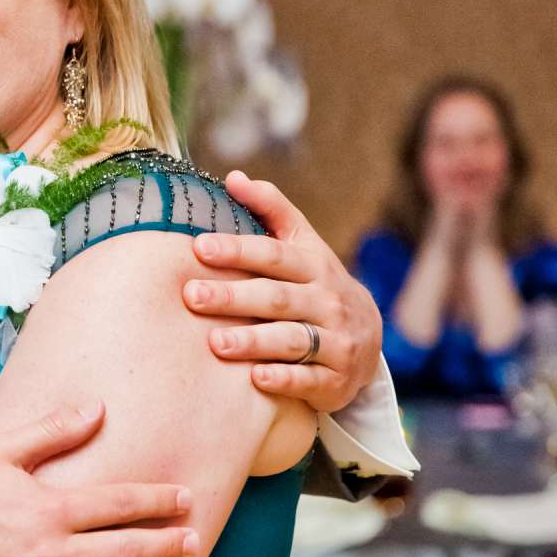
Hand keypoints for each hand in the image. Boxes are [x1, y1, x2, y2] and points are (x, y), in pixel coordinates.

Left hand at [178, 173, 383, 411]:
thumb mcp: (303, 245)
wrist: (365, 340)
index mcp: (315, 266)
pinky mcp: (336, 380)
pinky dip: (284, 379)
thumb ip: (272, 210)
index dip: (239, 249)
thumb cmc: (317, 285)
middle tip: (192, 295)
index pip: (274, 255)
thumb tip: (233, 177)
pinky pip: (309, 380)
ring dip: (254, 341)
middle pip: (277, 298)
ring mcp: (336, 342)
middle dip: (234, 296)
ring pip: (292, 340)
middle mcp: (328, 302)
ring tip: (215, 342)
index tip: (199, 246)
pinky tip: (256, 379)